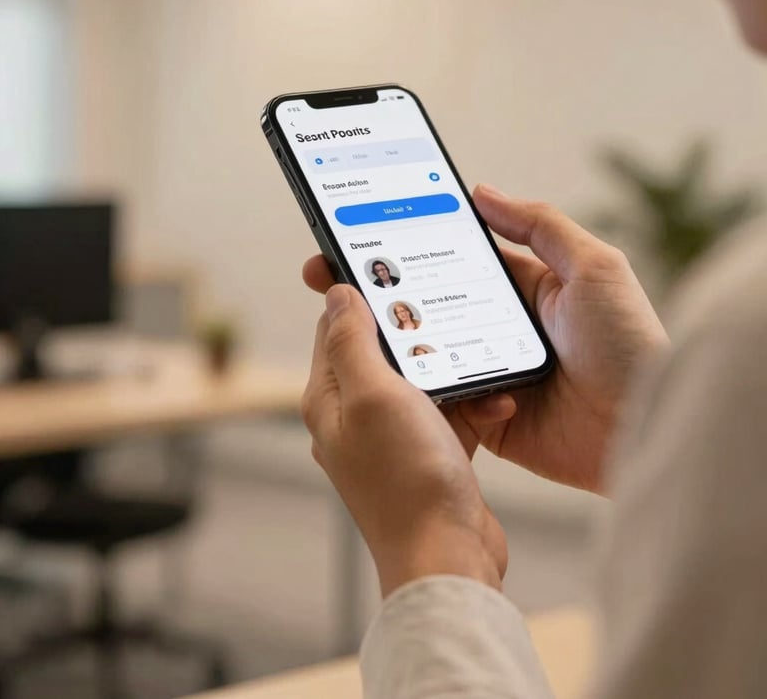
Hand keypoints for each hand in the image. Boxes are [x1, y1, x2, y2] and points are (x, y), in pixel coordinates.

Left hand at [303, 285, 507, 596]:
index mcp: (331, 398)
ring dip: (455, 372)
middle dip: (422, 336)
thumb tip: (336, 292)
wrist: (449, 557)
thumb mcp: (375, 395)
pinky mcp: (430, 452)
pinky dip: (473, 406)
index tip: (395, 269)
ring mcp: (393, 437)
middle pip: (386, 350)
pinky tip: (495, 407)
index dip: (363, 295)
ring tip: (482, 376)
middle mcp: (356, 416)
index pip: (338, 326)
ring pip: (424, 379)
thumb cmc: (408, 479)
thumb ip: (352, 341)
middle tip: (450, 320)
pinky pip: (451, 412)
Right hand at [304, 186, 667, 493]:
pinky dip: (424, 391)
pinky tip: (400, 378)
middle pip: (428, 305)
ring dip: (395, 343)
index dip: (406, 247)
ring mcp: (490, 373)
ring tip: (351, 326)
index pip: (451, 259)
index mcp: (522, 289)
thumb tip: (482, 192)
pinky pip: (443, 400)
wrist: (645, 429)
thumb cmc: (629, 343)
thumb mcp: (594, 267)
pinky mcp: (487, 417)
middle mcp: (500, 328)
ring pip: (427, 352)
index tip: (359, 235)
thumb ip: (540, 224)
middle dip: (381, 293)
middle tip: (330, 278)